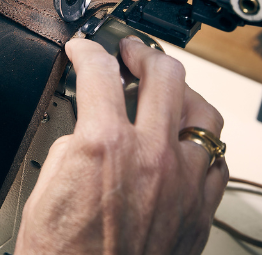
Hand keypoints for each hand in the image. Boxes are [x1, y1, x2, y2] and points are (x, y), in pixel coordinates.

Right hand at [15, 37, 227, 254]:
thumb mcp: (45, 187)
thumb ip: (73, 142)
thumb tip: (89, 123)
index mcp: (103, 146)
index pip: (99, 72)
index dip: (87, 51)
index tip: (84, 50)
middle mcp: (150, 157)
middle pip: (164, 74)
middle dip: (143, 53)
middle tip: (131, 53)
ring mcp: (183, 183)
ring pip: (204, 112)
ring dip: (183, 92)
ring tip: (168, 90)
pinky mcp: (200, 211)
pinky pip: (217, 160)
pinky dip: (202, 143)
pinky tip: (187, 143)